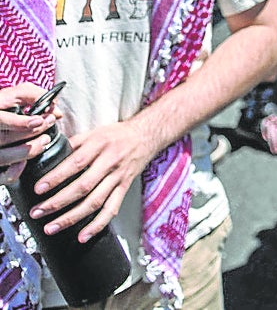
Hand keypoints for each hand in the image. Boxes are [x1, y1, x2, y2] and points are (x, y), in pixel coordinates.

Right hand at [0, 84, 59, 187]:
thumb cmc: (1, 106)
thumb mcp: (13, 95)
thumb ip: (34, 95)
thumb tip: (54, 109)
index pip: (1, 120)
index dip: (21, 122)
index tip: (39, 120)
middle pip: (5, 138)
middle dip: (33, 132)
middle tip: (49, 123)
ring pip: (4, 157)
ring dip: (29, 150)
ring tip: (44, 140)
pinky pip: (2, 175)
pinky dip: (15, 171)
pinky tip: (24, 162)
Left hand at [29, 118, 154, 242]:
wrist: (146, 135)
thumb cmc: (116, 134)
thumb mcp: (95, 132)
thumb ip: (73, 143)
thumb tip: (47, 154)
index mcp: (99, 145)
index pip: (76, 163)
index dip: (57, 177)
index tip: (39, 189)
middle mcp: (110, 162)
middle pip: (83, 186)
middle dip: (58, 201)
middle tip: (38, 212)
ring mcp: (118, 177)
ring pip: (95, 201)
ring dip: (72, 217)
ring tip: (51, 227)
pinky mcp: (125, 188)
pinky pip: (111, 209)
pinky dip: (97, 225)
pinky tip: (82, 236)